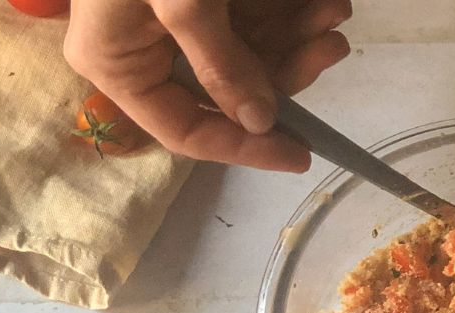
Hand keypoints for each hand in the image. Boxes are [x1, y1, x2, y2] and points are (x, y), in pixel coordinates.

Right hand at [64, 0, 352, 171]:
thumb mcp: (183, 3)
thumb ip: (223, 64)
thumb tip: (261, 121)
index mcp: (120, 65)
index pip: (186, 130)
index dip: (245, 149)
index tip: (300, 156)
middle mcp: (146, 49)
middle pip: (229, 91)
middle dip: (288, 69)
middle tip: (334, 47)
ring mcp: (175, 18)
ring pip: (250, 50)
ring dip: (299, 34)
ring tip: (334, 12)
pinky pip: (252, 15)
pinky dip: (290, 10)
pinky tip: (322, 1)